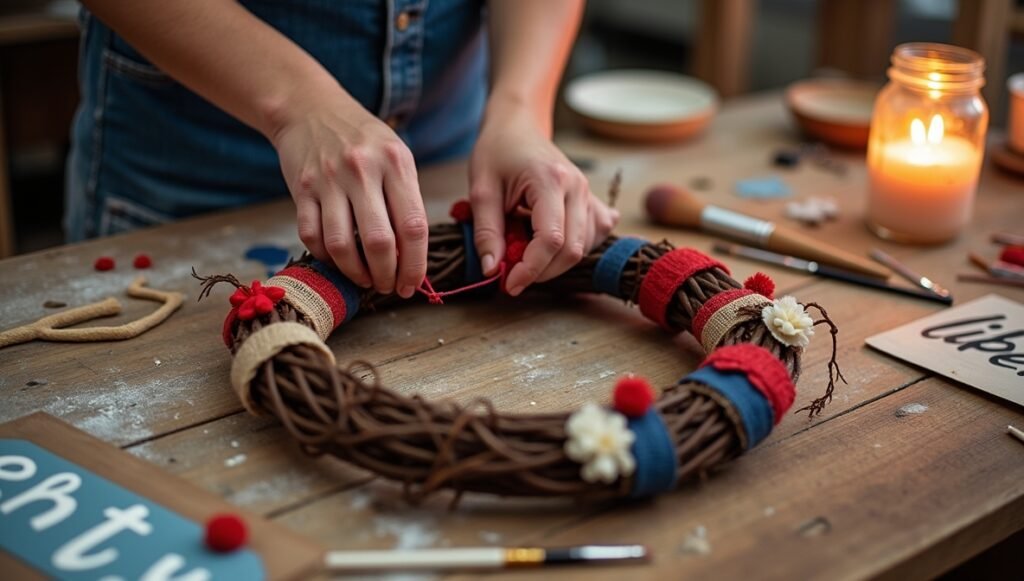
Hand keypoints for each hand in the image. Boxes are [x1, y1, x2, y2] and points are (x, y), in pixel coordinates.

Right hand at [271, 90, 427, 297]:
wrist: (309, 109)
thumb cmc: (363, 138)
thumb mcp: (396, 156)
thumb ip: (407, 200)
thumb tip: (412, 256)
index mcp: (396, 163)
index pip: (414, 227)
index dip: (415, 265)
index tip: (412, 285)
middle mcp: (363, 170)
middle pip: (379, 242)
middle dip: (387, 275)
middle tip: (389, 287)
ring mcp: (329, 179)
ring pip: (342, 245)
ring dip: (355, 273)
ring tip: (365, 279)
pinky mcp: (301, 188)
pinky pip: (311, 236)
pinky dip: (325, 256)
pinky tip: (337, 259)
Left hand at [468, 106, 618, 295]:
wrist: (517, 125)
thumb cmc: (497, 151)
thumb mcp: (481, 190)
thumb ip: (487, 232)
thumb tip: (492, 270)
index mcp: (550, 181)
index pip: (550, 240)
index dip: (531, 269)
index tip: (509, 284)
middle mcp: (577, 188)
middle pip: (572, 249)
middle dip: (543, 272)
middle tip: (514, 277)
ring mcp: (588, 193)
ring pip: (584, 246)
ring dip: (556, 263)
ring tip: (526, 256)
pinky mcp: (591, 199)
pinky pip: (593, 234)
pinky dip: (574, 248)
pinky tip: (552, 245)